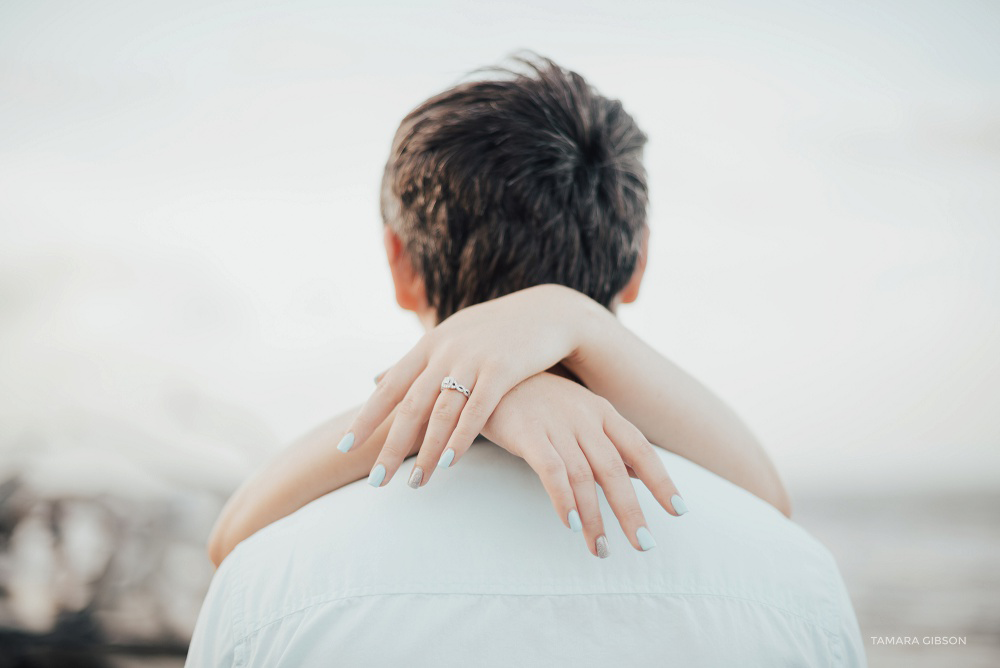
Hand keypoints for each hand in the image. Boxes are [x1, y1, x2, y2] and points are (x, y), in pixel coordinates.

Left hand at [337, 284, 603, 485]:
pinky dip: (460, 439)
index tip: (344, 447)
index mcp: (429, 345)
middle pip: (410, 406)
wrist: (549, 312)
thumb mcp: (450, 337)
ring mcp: (472, 359)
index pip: (389, 386)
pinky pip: (476, 411)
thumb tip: (375, 379)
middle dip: (391, 446)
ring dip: (427, 452)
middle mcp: (445, 351)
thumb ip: (414, 362)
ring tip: (415, 483)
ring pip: (441, 413)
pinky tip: (449, 463)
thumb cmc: (495, 331)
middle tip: (377, 482)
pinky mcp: (502, 369)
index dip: (366, 418)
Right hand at [479, 372, 685, 556]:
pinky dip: (563, 500)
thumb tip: (640, 473)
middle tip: (644, 545)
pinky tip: (571, 525)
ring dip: (595, 518)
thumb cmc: (538, 400)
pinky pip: (552, 471)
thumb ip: (609, 443)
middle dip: (631, 511)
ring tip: (602, 549)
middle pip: (615, 470)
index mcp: (602, 413)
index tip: (678, 511)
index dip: (661, 480)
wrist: (490, 375)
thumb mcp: (579, 414)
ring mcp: (557, 425)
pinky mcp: (528, 434)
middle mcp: (585, 418)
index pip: (640, 449)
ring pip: (584, 477)